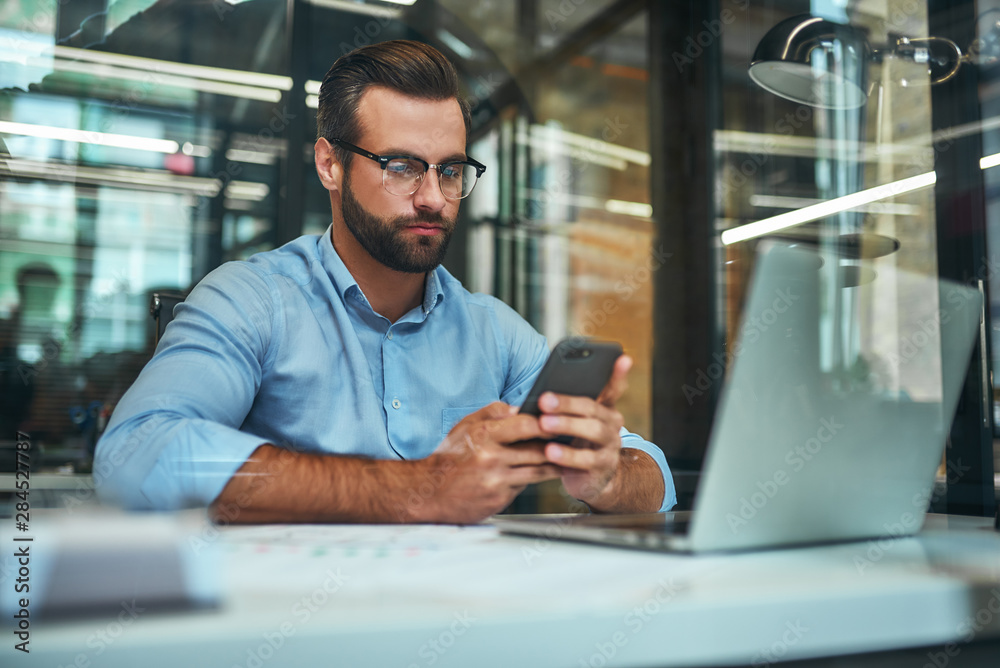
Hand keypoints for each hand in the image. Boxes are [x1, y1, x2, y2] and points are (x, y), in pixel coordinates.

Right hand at [416, 402, 560, 522]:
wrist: (428, 493)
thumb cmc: (448, 458)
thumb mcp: (464, 427)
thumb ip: (491, 414)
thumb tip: (517, 407)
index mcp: (483, 435)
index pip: (524, 424)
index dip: (546, 422)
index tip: (561, 419)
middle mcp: (490, 457)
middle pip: (537, 449)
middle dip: (557, 445)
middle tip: (574, 439)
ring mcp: (496, 480)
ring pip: (537, 470)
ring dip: (555, 464)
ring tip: (569, 457)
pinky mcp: (499, 498)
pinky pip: (525, 485)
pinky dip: (535, 478)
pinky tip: (545, 473)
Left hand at [536, 354, 631, 507]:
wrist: (592, 480)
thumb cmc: (576, 444)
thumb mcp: (573, 423)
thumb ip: (562, 407)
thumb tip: (537, 394)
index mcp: (604, 408)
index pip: (613, 388)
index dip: (618, 374)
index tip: (622, 357)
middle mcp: (612, 424)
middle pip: (593, 408)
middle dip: (567, 402)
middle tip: (544, 399)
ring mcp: (610, 445)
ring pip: (593, 431)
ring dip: (567, 425)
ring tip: (544, 424)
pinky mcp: (603, 467)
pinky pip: (586, 460)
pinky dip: (567, 455)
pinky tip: (550, 451)